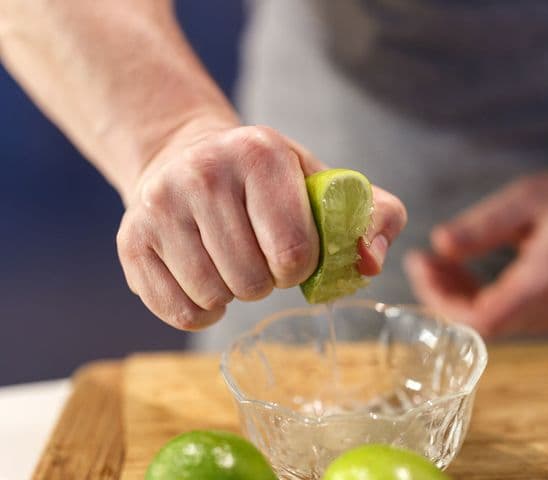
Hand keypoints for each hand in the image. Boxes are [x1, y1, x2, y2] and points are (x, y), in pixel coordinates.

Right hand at [117, 121, 405, 329]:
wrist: (184, 156)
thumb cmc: (266, 181)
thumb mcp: (321, 183)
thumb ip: (372, 215)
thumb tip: (370, 262)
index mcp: (259, 153)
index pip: (293, 251)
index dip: (302, 267)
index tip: (294, 252)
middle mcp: (202, 173)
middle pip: (252, 281)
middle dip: (266, 280)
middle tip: (260, 256)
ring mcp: (159, 207)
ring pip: (214, 297)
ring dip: (234, 293)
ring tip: (233, 262)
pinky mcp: (131, 240)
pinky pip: (179, 313)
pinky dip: (202, 311)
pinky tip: (206, 278)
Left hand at [405, 171, 547, 337]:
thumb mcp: (530, 198)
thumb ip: (484, 224)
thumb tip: (439, 242)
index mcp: (546, 281)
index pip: (480, 316)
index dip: (441, 299)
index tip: (419, 264)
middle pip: (479, 324)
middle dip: (441, 295)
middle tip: (421, 260)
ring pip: (488, 323)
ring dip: (455, 296)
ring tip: (437, 260)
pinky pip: (502, 318)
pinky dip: (474, 298)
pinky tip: (461, 270)